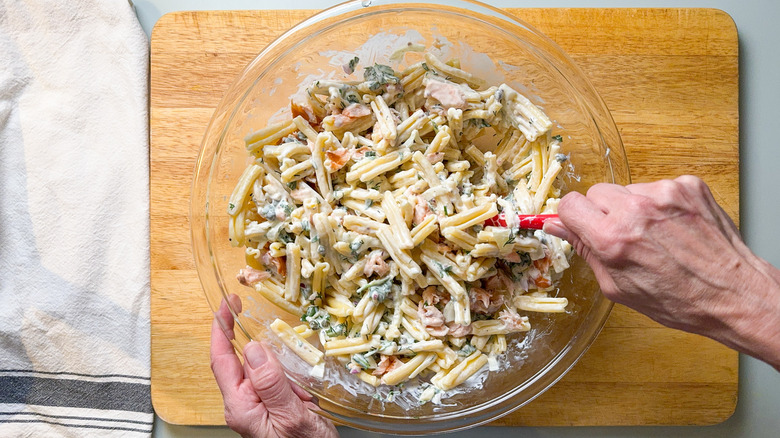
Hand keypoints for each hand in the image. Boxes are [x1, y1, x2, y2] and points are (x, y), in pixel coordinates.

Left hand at [210, 296, 338, 437]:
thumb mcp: (292, 415)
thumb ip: (271, 382)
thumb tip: (254, 348)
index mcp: (241, 407)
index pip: (222, 360)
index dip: (220, 330)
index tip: (226, 306)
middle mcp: (243, 406)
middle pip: (241, 363)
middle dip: (261, 351)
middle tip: (277, 347)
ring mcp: (256, 408)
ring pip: (261, 371)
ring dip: (283, 370)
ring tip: (303, 395)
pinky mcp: (271, 410)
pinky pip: (275, 384)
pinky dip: (291, 381)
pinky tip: (306, 396)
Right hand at [543, 176, 779, 368]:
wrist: (733, 294)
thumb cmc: (678, 300)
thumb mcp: (617, 286)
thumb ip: (584, 249)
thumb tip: (557, 226)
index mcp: (612, 239)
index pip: (570, 204)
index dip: (574, 217)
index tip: (582, 226)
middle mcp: (636, 210)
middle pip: (596, 192)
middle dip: (603, 212)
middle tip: (623, 237)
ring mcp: (664, 194)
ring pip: (627, 190)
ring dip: (633, 208)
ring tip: (655, 236)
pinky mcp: (688, 186)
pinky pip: (657, 188)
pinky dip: (660, 205)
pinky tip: (673, 228)